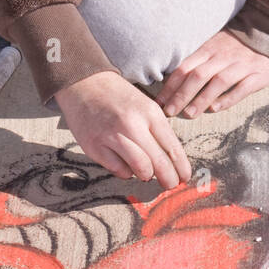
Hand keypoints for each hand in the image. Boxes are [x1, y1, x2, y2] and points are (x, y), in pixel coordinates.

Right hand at [54, 71, 191, 189]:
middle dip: (169, 178)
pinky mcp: (95, 147)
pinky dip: (126, 173)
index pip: (172, 147)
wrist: (84, 84)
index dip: (181, 167)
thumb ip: (157, 130)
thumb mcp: (145, 105)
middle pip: (159, 162)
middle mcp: (132, 125)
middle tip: (170, 185)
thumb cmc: (118, 97)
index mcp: (150, 113)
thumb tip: (170, 161)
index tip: (184, 177)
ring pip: (141, 168)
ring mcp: (112, 136)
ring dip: (147, 175)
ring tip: (147, 174)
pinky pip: (118, 170)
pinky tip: (126, 166)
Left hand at [156, 29, 268, 119]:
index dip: (170, 86)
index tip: (160, 102)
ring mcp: (241, 65)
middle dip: (182, 95)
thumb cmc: (236, 44)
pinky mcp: (257, 74)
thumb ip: (196, 61)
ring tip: (190, 113)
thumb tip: (172, 82)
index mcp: (208, 50)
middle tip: (169, 112)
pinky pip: (242, 87)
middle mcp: (222, 57)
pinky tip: (216, 108)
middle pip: (198, 75)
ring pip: (218, 82)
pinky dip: (228, 98)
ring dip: (202, 98)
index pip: (185, 67)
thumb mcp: (213, 46)